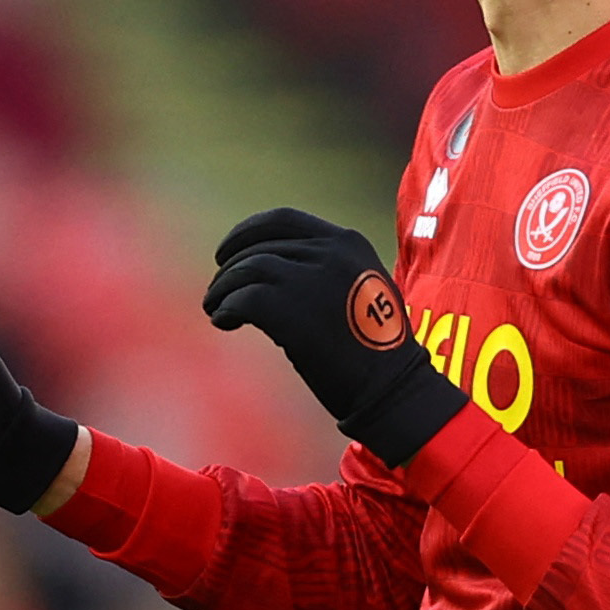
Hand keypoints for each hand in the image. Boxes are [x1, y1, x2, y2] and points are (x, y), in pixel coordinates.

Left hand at [204, 208, 467, 466]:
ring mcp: (310, 278)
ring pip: (246, 269)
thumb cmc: (378, 352)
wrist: (394, 389)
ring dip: (224, 289)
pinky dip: (227, 308)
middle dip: (231, 265)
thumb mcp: (363, 289)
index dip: (247, 232)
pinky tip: (225, 322)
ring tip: (216, 309)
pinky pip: (243, 298)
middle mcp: (329, 252)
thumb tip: (273, 269)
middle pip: (259, 245)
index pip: (283, 220)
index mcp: (349, 243)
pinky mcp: (291, 308)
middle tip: (218, 289)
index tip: (227, 252)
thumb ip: (328, 270)